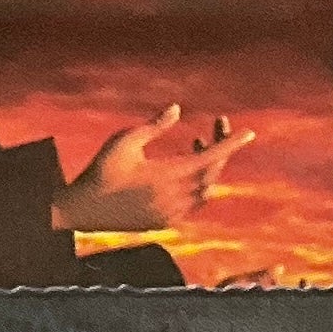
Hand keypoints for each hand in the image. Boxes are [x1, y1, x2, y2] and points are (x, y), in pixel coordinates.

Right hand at [53, 106, 251, 233]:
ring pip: (206, 190)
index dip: (230, 143)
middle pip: (212, 173)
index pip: (210, 158)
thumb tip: (177, 109)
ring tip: (196, 143)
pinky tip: (186, 170)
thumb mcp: (124, 140)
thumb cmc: (101, 170)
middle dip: (220, 149)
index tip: (249, 132)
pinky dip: (198, 185)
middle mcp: (174, 197)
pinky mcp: (166, 223)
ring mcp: (171, 213)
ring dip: (208, 167)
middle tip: (216, 126)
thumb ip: (154, 126)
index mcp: (166, 175)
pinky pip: (194, 203)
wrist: (82, 210)